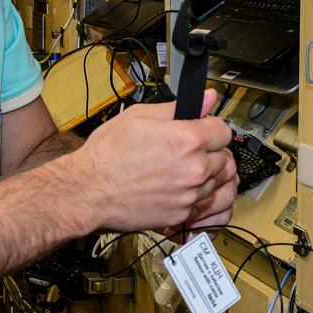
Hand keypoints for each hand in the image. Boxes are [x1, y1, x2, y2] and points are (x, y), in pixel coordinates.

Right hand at [74, 91, 235, 233]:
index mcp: (187, 139)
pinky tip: (178, 188)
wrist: (88, 191)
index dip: (212, 128)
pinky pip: (204, 204)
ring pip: (218, 182)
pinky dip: (196, 197)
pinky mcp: (182, 215)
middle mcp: (194, 169)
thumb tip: (207, 98)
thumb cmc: (108, 154)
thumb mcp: (139, 117)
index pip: (224, 131)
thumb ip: (179, 108)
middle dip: (212, 152)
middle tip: (191, 151)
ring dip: (208, 175)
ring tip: (185, 170)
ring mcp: (189, 195)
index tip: (202, 130)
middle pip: (225, 158)